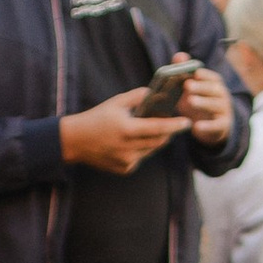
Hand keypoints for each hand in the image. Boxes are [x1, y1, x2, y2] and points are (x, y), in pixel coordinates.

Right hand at [60, 88, 190, 175]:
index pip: (157, 128)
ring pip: (151, 150)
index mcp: (126, 129)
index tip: (187, 123)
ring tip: (150, 130)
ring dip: (155, 140)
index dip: (174, 126)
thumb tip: (155, 93)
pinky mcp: (125, 169)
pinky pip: (141, 158)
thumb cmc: (96, 118)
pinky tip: (132, 142)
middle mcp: (128, 148)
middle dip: (168, 132)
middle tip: (174, 124)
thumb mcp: (116, 103)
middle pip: (158, 141)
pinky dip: (142, 149)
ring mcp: (127, 161)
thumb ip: (137, 97)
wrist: (75, 141)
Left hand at [177, 66, 235, 142]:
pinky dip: (207, 126)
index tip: (194, 72)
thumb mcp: (190, 88)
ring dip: (203, 103)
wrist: (213, 126)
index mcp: (214, 83)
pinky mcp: (222, 125)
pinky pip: (216, 125)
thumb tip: (178, 56)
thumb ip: (184, 71)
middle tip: (187, 85)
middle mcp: (221, 94)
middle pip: (213, 89)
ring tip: (191, 101)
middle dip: (200, 86)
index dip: (204, 74)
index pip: (211, 77)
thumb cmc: (199, 102)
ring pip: (215, 105)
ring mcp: (223, 110)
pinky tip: (196, 127)